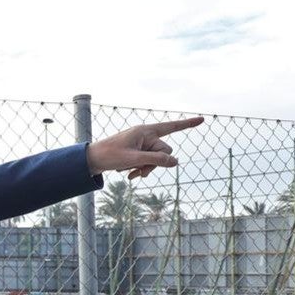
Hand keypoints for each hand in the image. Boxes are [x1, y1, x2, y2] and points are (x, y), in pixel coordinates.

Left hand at [86, 116, 204, 178]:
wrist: (91, 160)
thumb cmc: (109, 155)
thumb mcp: (134, 159)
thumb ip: (156, 160)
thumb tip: (176, 163)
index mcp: (145, 131)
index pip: (171, 126)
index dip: (187, 124)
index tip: (203, 119)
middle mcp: (145, 136)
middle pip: (165, 151)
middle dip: (155, 163)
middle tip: (137, 169)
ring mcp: (141, 145)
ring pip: (157, 160)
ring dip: (146, 169)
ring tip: (129, 174)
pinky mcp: (137, 153)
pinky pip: (148, 163)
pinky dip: (140, 170)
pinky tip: (128, 175)